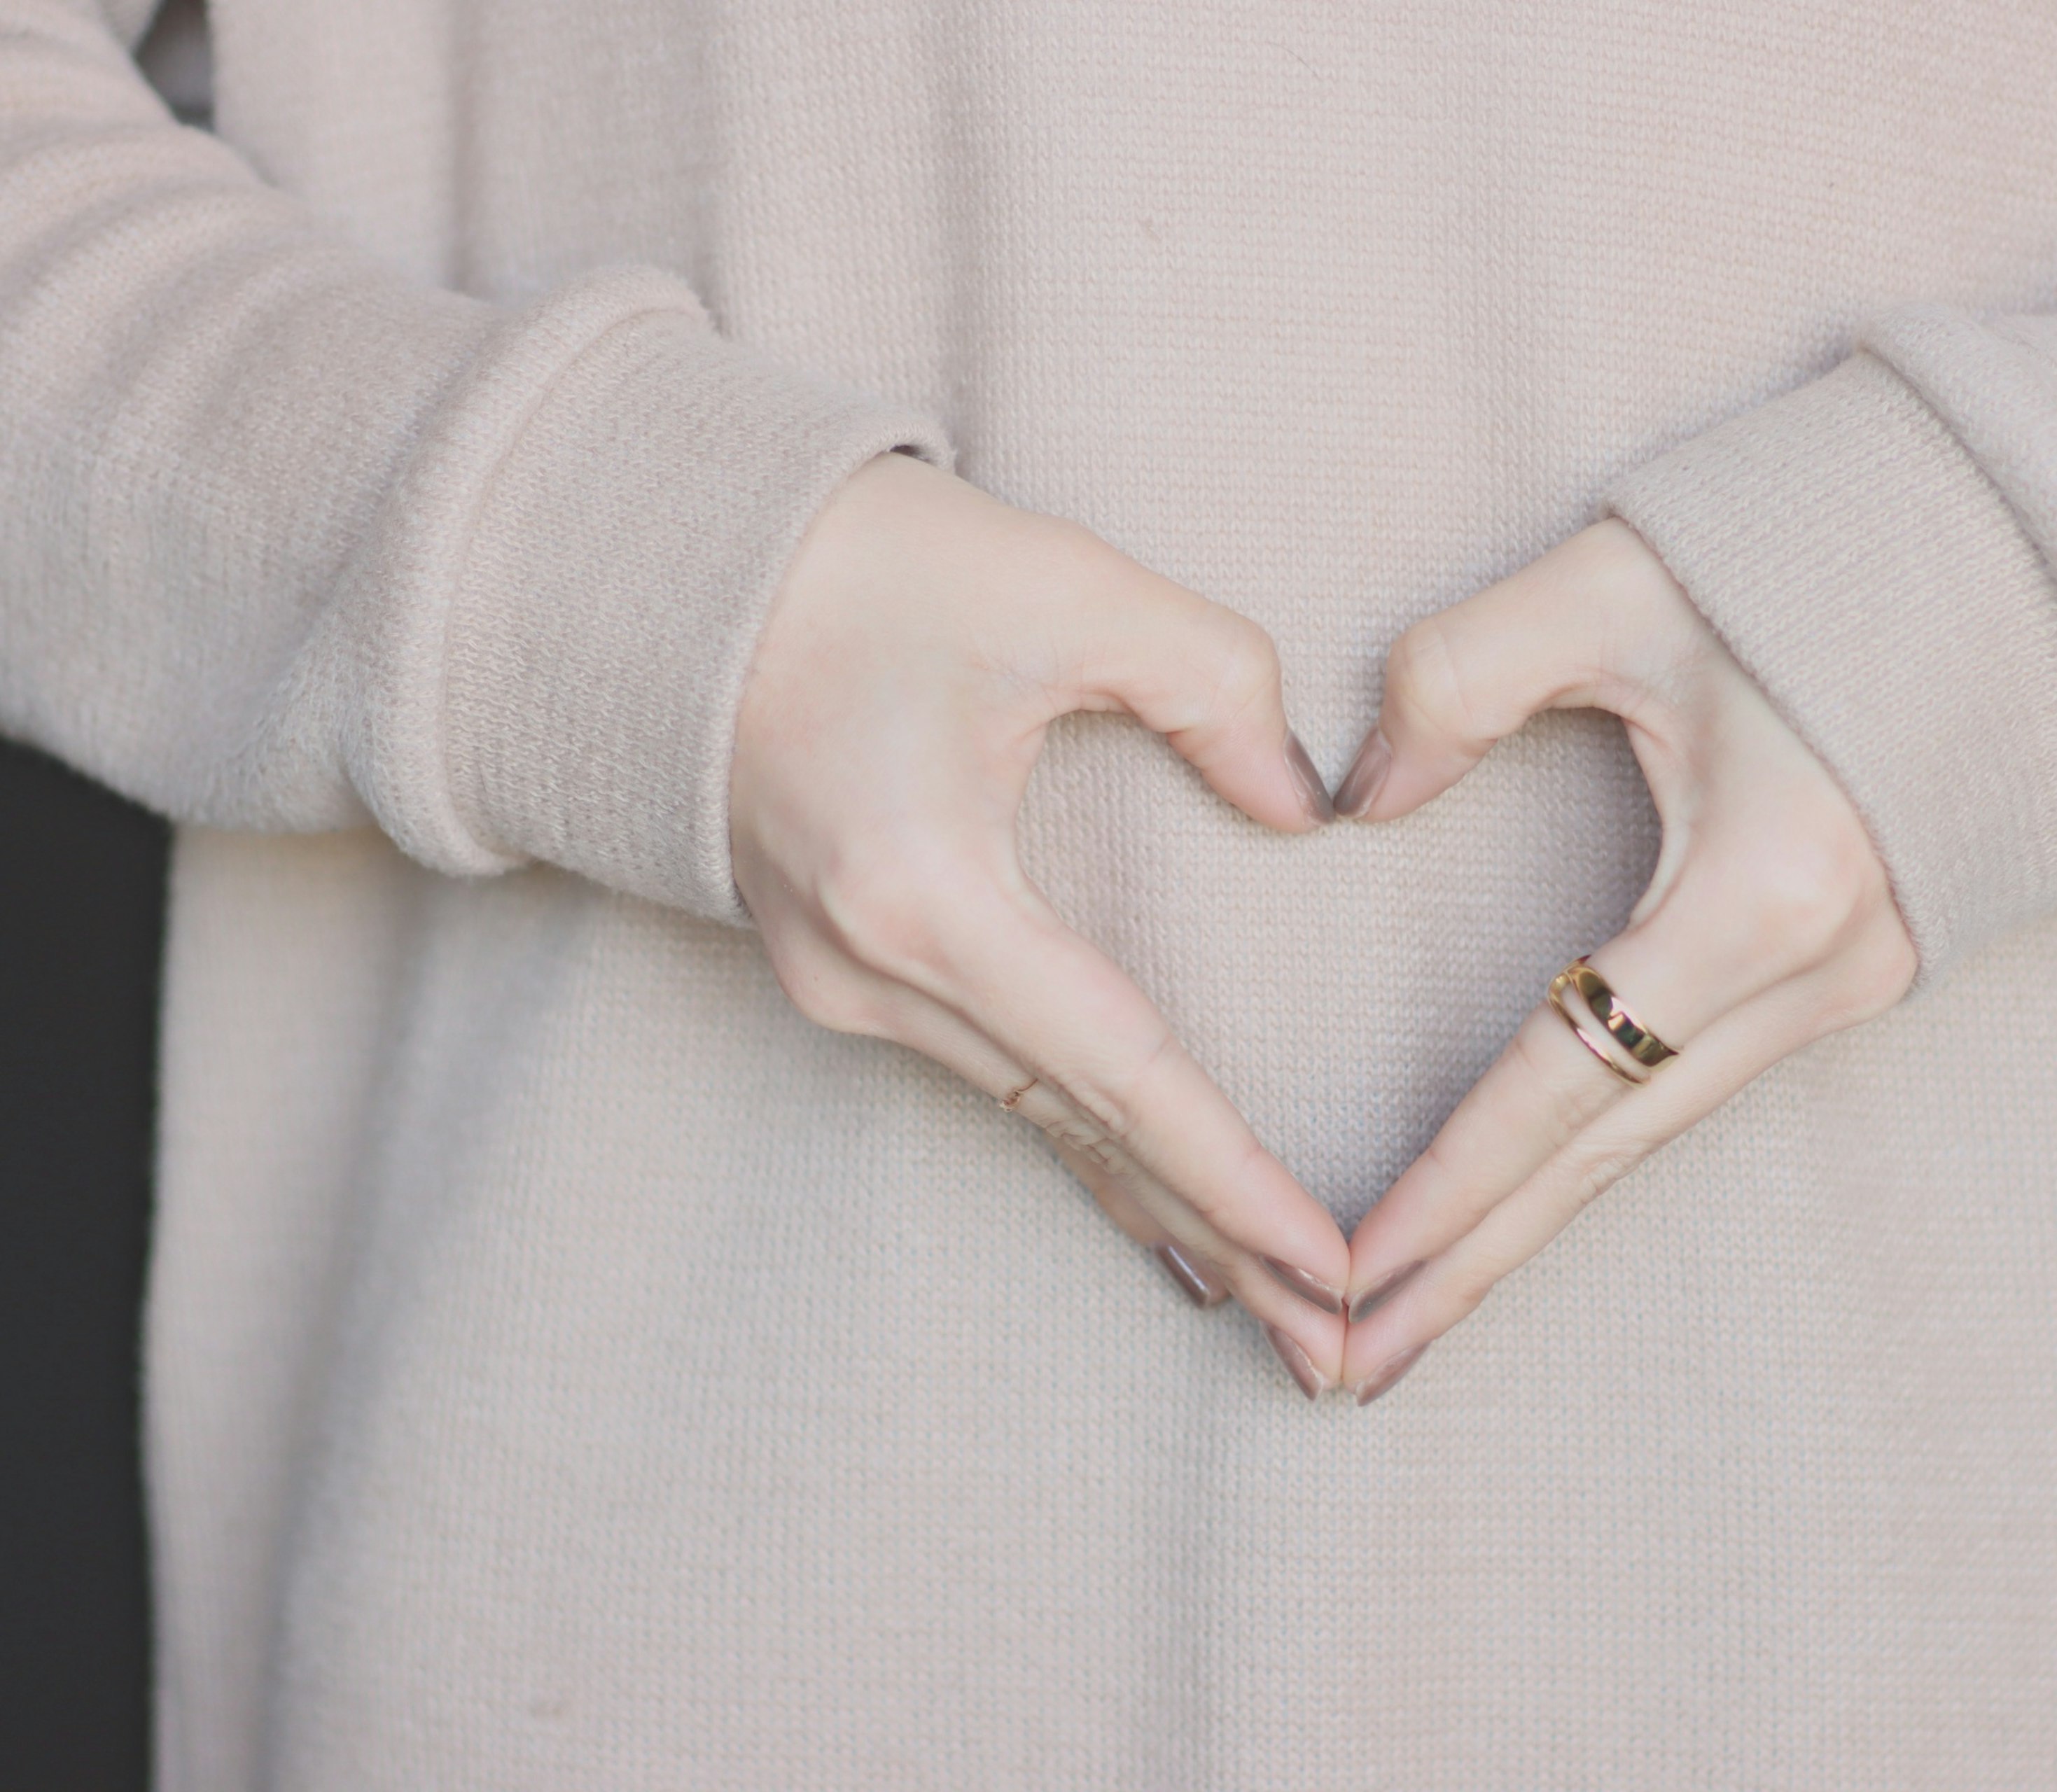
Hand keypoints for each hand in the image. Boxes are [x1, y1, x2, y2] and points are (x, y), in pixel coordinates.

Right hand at [731, 453, 1351, 1388]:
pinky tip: (1141, 1202)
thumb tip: (1303, 806)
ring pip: (1034, 1118)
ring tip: (1267, 1299)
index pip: (1120, 1073)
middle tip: (1332, 1353)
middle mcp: (872, 971)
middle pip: (1082, 1133)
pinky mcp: (834, 965)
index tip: (1331, 1270)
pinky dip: (1079, 1142)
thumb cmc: (858, 563)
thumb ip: (1213, 684)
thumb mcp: (1061, 586)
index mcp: (925, 895)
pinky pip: (988, 1078)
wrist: (654, 567)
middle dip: (1217, 1241)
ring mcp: (838, 981)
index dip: (1234, 1176)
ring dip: (1154, 1203)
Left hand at [1332, 520, 1917, 1401]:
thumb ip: (1460, 674)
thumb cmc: (1820, 553)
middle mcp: (1820, 969)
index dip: (1450, 1180)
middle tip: (1347, 1366)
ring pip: (1656, 1139)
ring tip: (1414, 1314)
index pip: (1566, 1074)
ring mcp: (1854, 983)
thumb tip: (1357, 795)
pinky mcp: (1854, 972)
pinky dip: (1597, 1159)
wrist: (2027, 556)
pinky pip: (1696, 1093)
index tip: (1346, 1270)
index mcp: (1765, 888)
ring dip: (1531, 1228)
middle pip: (1609, 1155)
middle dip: (1475, 1263)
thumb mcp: (1620, 580)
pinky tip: (1527, 1201)